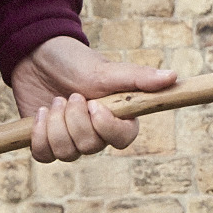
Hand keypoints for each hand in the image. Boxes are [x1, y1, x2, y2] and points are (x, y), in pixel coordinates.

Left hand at [5, 34, 172, 161]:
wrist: (39, 56)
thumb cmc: (76, 61)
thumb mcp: (106, 70)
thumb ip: (138, 78)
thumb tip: (174, 77)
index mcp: (117, 117)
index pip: (123, 140)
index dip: (106, 127)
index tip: (93, 104)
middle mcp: (97, 133)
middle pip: (90, 148)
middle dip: (74, 120)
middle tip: (70, 95)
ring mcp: (71, 140)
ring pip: (66, 153)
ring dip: (55, 124)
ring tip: (55, 101)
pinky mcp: (48, 142)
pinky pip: (44, 156)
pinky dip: (39, 135)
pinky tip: (40, 112)